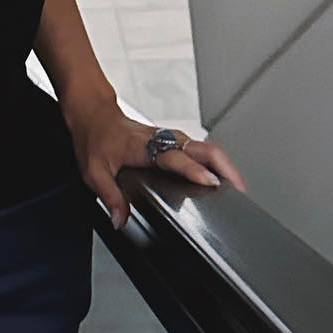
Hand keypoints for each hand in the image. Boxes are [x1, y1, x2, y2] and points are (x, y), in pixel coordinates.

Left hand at [66, 100, 245, 229]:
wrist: (92, 113)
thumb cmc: (94, 137)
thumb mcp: (94, 171)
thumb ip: (109, 196)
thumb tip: (121, 219)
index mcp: (145, 147)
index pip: (176, 157)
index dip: (194, 170)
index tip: (211, 182)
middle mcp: (161, 139)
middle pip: (202, 147)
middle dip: (225, 166)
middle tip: (240, 188)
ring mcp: (168, 138)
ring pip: (204, 146)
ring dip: (223, 163)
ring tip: (238, 185)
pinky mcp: (170, 140)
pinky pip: (198, 147)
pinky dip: (214, 160)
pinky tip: (220, 174)